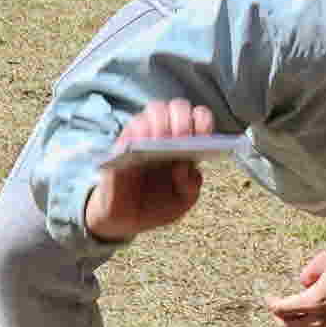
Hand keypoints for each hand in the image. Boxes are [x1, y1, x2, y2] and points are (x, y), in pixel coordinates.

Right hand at [85, 99, 213, 241]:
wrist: (124, 219)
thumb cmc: (156, 206)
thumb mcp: (182, 201)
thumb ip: (191, 185)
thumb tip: (186, 165)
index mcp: (187, 145)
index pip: (200, 118)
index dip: (203, 122)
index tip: (203, 135)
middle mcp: (167, 134)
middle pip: (179, 106)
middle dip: (182, 119)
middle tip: (181, 138)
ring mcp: (144, 134)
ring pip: (155, 109)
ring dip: (162, 122)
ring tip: (162, 141)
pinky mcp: (122, 143)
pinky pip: (131, 128)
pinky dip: (138, 134)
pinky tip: (143, 146)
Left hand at [266, 250, 325, 326]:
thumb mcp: (325, 259)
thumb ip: (306, 271)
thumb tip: (302, 285)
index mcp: (313, 302)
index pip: (282, 309)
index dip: (271, 304)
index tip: (269, 298)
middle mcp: (320, 321)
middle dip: (280, 317)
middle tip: (279, 308)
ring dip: (297, 323)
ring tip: (298, 312)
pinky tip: (315, 318)